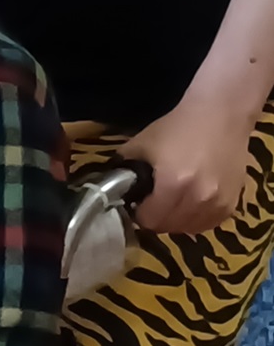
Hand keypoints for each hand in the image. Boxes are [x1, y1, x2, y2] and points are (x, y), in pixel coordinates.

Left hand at [122, 100, 254, 232]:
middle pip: (169, 227)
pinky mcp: (233, 203)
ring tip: (171, 203)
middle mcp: (199, 198)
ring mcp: (219, 203)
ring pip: (189, 229)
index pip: (150, 220)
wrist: (220, 116)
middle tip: (151, 204)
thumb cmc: (177, 128)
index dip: (138, 214)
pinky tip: (189, 204)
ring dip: (176, 221)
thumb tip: (113, 190)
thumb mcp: (140, 145)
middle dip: (155, 218)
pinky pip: (209, 224)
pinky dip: (196, 219)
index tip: (136, 204)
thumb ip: (123, 170)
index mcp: (174, 183)